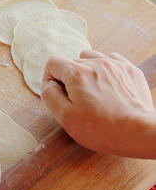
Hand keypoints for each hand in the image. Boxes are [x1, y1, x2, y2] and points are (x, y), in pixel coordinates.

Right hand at [41, 50, 155, 157]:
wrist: (140, 132)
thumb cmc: (101, 128)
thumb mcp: (65, 117)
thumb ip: (50, 95)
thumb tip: (49, 84)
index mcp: (77, 73)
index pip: (53, 62)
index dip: (49, 77)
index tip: (55, 92)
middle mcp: (96, 62)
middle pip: (71, 62)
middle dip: (67, 78)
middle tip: (74, 99)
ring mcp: (115, 64)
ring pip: (90, 58)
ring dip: (84, 71)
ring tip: (90, 90)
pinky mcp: (129, 70)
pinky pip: (109, 60)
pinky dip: (103, 70)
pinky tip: (105, 86)